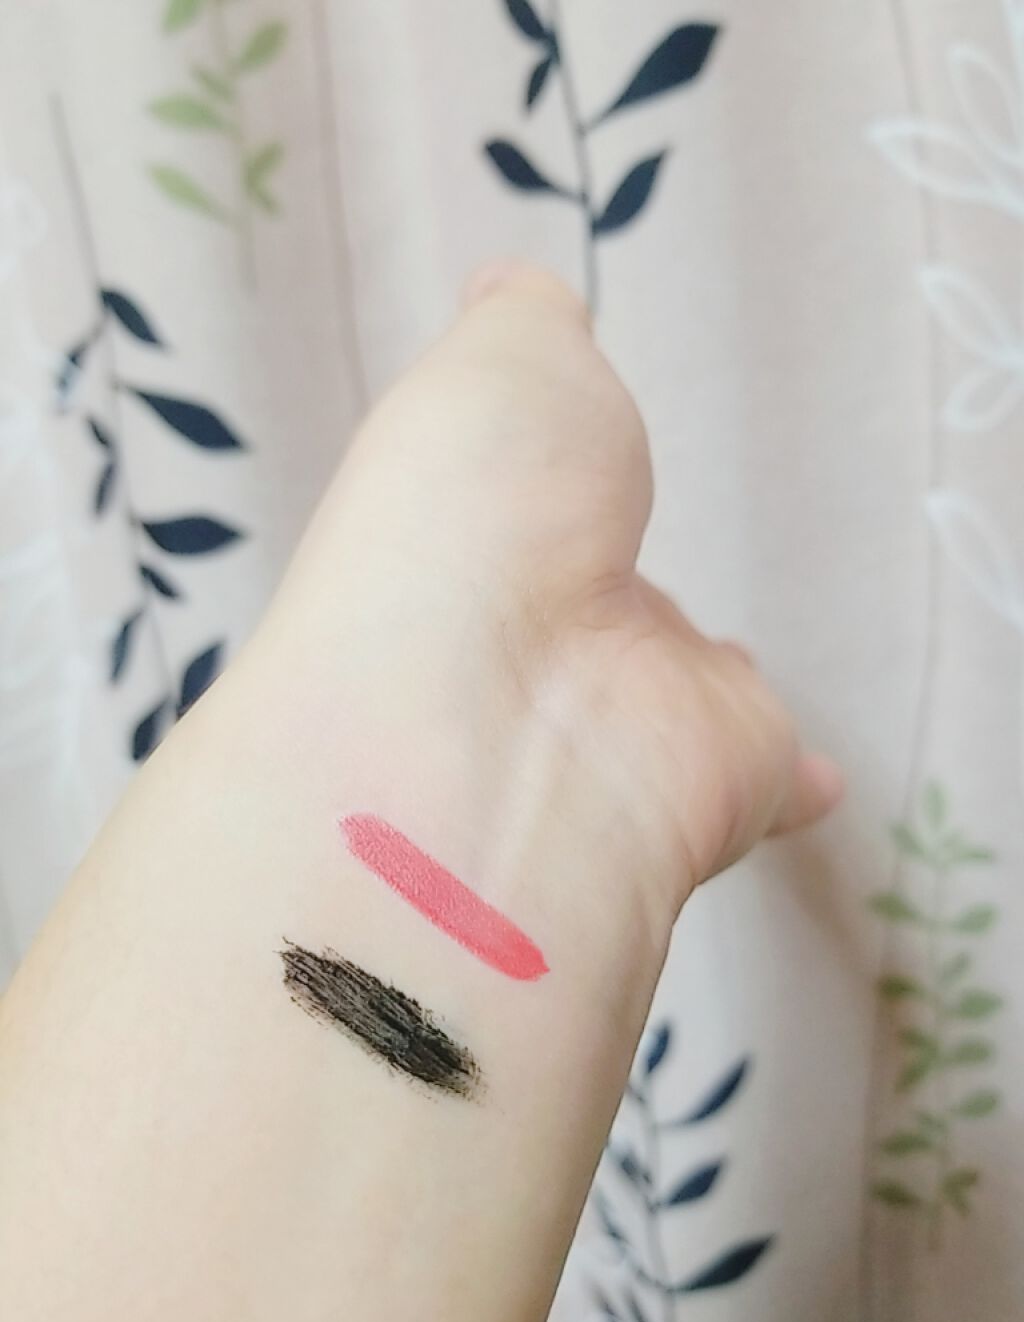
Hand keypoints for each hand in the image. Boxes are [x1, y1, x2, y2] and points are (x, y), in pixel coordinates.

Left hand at [262, 262, 841, 935]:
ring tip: (722, 662)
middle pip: (590, 614)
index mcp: (477, 536)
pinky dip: (791, 778)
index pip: (508, 518)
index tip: (543, 459)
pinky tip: (814, 779)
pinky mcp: (723, 772)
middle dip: (608, 596)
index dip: (524, 486)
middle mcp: (543, 636)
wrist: (510, 709)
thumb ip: (524, 322)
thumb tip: (507, 288)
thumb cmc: (484, 510)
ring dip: (686, 679)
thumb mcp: (502, 363)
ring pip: (667, 697)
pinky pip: (762, 770)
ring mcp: (630, 712)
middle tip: (628, 572)